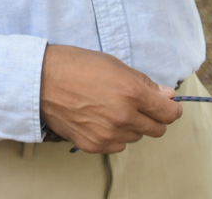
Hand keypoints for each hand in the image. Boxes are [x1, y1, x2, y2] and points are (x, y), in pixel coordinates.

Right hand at [39, 44, 181, 152]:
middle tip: (138, 106)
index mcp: (132, 92)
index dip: (171, 109)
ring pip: (136, 138)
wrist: (40, 80)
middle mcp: (123, 116)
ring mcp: (108, 134)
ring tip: (110, 109)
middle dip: (153, 118)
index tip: (167, 106)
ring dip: (131, 126)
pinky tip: (99, 119)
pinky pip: (117, 146)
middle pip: (157, 130)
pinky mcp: (93, 145)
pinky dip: (113, 135)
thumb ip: (144, 83)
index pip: (169, 113)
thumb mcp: (114, 64)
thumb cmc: (76, 65)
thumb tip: (167, 96)